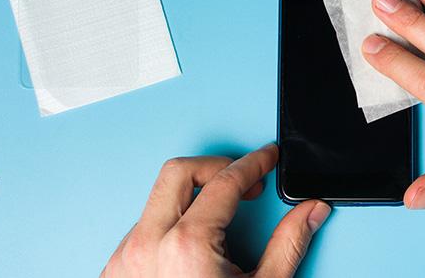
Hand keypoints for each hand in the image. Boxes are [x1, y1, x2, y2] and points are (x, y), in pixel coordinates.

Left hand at [101, 144, 330, 277]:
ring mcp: (126, 257)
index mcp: (188, 244)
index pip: (225, 180)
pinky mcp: (114, 271)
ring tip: (222, 223)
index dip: (254, 163)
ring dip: (191, 199)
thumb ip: (289, 244)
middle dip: (216, 167)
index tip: (268, 158)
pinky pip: (142, 229)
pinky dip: (170, 225)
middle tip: (244, 182)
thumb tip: (310, 213)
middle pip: (179, 171)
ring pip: (157, 200)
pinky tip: (194, 248)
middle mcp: (149, 243)